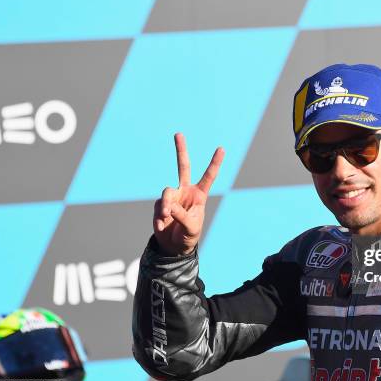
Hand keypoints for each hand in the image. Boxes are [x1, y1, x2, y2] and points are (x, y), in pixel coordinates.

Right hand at [153, 133, 224, 255]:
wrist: (173, 246)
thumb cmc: (188, 235)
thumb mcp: (191, 227)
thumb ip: (182, 216)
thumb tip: (169, 206)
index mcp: (199, 195)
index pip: (208, 176)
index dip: (214, 163)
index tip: (221, 148)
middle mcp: (185, 191)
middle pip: (183, 166)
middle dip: (181, 150)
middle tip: (178, 133)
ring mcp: (172, 196)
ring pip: (167, 192)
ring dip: (166, 206)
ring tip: (166, 216)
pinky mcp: (160, 204)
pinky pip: (158, 207)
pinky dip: (159, 218)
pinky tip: (163, 225)